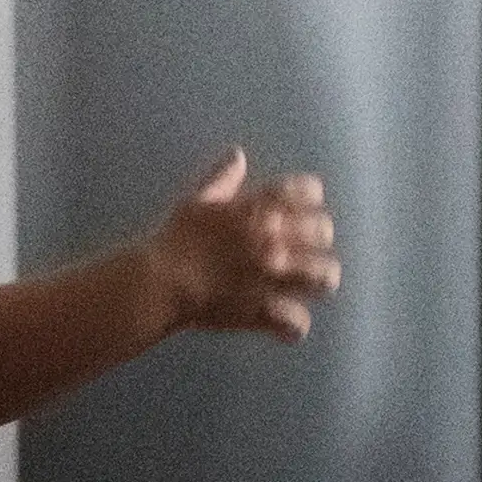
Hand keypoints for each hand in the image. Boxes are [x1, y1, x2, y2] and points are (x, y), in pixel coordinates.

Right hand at [146, 151, 340, 340]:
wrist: (157, 283)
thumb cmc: (174, 240)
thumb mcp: (196, 202)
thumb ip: (222, 179)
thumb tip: (237, 156)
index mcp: (258, 208)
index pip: (308, 190)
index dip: (309, 199)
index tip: (302, 208)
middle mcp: (274, 239)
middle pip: (323, 231)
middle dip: (317, 240)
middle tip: (304, 249)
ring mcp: (273, 277)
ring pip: (324, 276)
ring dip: (319, 280)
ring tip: (308, 285)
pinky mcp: (264, 310)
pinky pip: (296, 321)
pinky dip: (293, 325)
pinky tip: (286, 326)